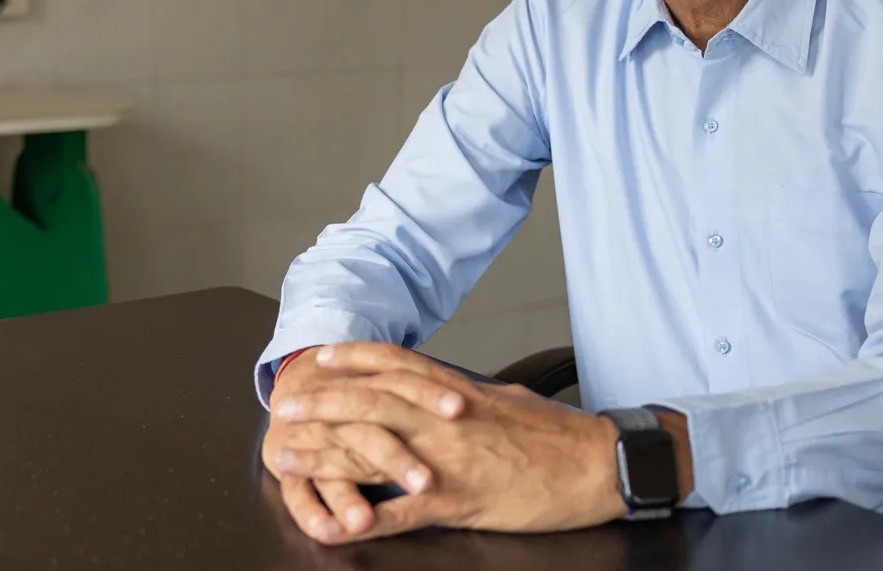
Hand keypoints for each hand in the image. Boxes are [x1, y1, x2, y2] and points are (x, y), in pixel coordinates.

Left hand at [275, 343, 624, 542]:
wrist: (597, 462)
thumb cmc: (559, 435)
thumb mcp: (509, 402)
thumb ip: (472, 398)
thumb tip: (452, 395)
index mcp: (460, 394)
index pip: (397, 366)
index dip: (356, 359)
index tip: (322, 358)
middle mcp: (446, 420)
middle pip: (371, 402)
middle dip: (323, 403)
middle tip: (284, 404)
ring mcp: (449, 460)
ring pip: (373, 452)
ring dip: (324, 455)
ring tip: (286, 456)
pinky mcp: (460, 501)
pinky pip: (403, 511)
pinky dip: (366, 519)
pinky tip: (337, 525)